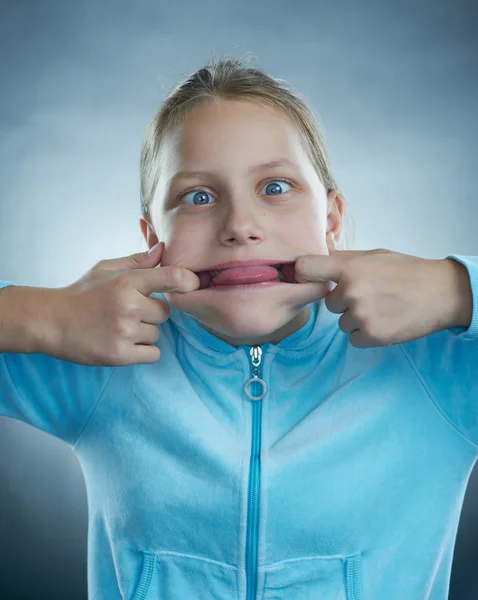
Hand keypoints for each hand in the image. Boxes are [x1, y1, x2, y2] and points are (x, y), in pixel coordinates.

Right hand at [50, 243, 199, 365]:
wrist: (50, 322)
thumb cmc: (81, 293)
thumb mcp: (106, 270)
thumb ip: (137, 262)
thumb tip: (163, 250)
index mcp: (127, 282)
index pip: (173, 277)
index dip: (188, 281)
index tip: (191, 285)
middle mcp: (128, 306)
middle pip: (165, 312)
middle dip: (152, 313)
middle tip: (129, 312)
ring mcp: (124, 332)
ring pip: (157, 334)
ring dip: (145, 333)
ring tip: (120, 327)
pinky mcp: (120, 355)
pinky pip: (152, 354)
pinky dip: (143, 351)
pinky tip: (125, 343)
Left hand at [294, 248, 458, 348]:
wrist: (440, 293)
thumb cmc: (407, 271)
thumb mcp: (375, 255)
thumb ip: (345, 258)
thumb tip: (320, 255)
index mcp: (349, 267)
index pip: (305, 268)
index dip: (301, 274)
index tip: (304, 278)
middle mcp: (351, 290)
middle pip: (329, 303)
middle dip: (344, 301)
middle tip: (370, 295)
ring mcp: (361, 314)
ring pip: (342, 323)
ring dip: (357, 319)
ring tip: (381, 308)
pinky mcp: (372, 335)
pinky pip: (354, 339)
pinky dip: (366, 334)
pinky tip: (384, 322)